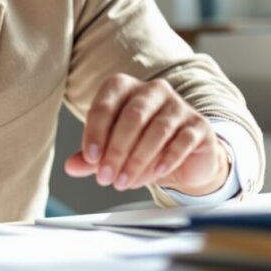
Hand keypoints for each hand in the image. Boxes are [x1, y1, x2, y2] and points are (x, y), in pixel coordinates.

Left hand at [64, 74, 230, 195]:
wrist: (184, 158)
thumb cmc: (142, 147)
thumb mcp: (113, 151)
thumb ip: (92, 157)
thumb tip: (71, 166)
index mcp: (126, 89)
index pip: (106, 103)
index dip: (95, 131)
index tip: (90, 158)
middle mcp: (153, 91)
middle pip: (132, 116)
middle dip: (116, 150)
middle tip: (106, 177)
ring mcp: (179, 106)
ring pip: (157, 129)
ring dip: (138, 159)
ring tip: (124, 182)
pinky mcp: (199, 125)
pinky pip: (182, 140)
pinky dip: (168, 158)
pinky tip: (156, 173)